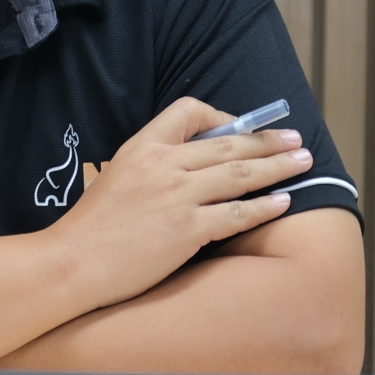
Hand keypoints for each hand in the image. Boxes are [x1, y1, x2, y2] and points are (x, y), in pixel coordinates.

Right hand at [51, 98, 312, 309]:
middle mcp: (163, 164)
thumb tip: (189, 166)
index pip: (188, 111)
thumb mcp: (116, 176)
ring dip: (277, 167)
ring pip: (240, 174)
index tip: (240, 127)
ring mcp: (177, 197)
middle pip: (228, 143)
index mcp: (142, 146)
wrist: (72, 262)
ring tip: (302, 163)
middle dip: (267, 141)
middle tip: (295, 139)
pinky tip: (283, 202)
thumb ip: (151, 165)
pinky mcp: (186, 230)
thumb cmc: (91, 227)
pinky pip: (236, 214)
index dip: (221, 116)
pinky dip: (264, 207)